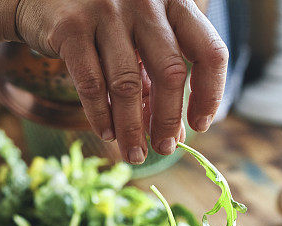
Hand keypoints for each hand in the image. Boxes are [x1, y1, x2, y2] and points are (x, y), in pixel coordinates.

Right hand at [15, 0, 227, 163]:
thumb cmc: (106, 22)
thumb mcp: (142, 40)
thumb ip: (159, 79)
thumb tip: (177, 136)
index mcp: (174, 1)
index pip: (209, 51)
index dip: (210, 93)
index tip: (200, 124)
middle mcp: (145, 2)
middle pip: (170, 72)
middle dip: (169, 120)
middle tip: (165, 148)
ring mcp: (107, 11)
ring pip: (128, 85)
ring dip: (132, 129)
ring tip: (135, 154)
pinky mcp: (71, 27)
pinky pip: (92, 85)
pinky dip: (101, 116)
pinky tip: (107, 134)